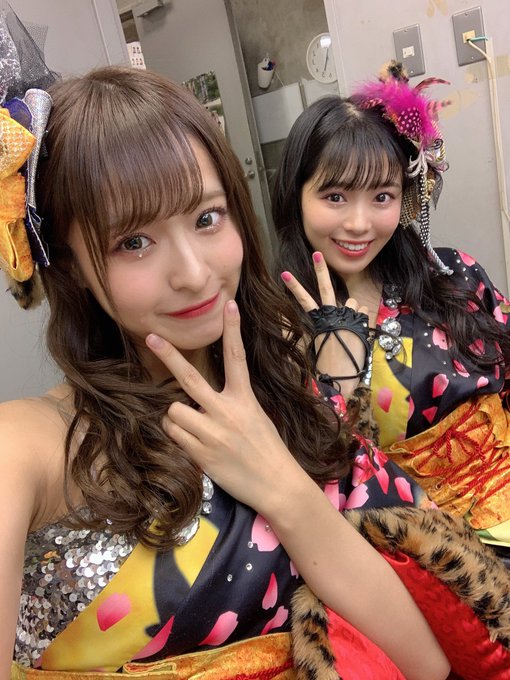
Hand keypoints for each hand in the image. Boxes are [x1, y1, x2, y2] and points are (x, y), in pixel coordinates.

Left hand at [145, 300, 308, 516]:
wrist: (277, 484)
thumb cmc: (267, 449)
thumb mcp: (256, 416)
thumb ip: (232, 402)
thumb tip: (201, 397)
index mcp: (245, 398)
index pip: (237, 357)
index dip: (233, 329)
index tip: (229, 304)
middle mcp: (227, 411)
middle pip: (189, 378)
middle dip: (168, 355)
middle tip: (152, 337)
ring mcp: (212, 433)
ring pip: (173, 411)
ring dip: (175, 416)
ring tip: (191, 426)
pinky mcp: (201, 454)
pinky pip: (173, 434)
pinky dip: (176, 434)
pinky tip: (192, 442)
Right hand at [281, 252, 368, 393]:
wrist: (341, 379)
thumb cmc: (326, 366)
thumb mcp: (316, 347)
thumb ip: (314, 329)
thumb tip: (311, 316)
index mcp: (319, 322)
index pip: (304, 300)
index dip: (294, 287)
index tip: (284, 274)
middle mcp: (333, 316)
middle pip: (325, 289)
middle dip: (320, 270)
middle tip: (316, 254)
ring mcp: (348, 318)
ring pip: (353, 302)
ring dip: (353, 311)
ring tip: (351, 329)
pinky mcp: (362, 323)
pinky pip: (364, 314)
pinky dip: (363, 320)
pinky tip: (359, 333)